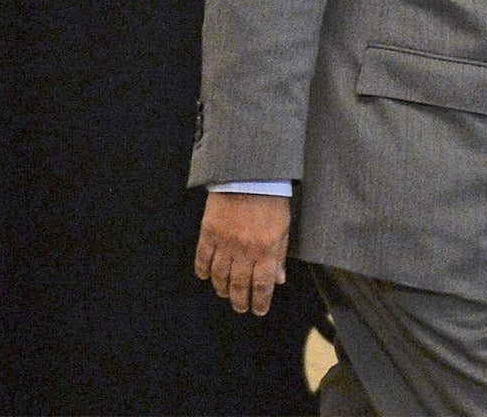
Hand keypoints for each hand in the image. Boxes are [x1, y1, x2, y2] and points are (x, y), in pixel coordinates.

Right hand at [194, 191, 291, 314]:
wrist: (250, 175)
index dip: (259, 302)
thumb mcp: (284, 226)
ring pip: (220, 277)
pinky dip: (203, 272)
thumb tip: (279, 279)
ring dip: (222, 290)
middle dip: (240, 301)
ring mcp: (225, 244)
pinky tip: (206, 277)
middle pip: (239, 286)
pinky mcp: (209, 234)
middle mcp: (245, 252)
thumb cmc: (271, 200)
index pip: (262, 286)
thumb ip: (280, 254)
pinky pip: (202, 260)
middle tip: (241, 307)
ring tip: (225, 294)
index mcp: (267, 250)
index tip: (258, 311)